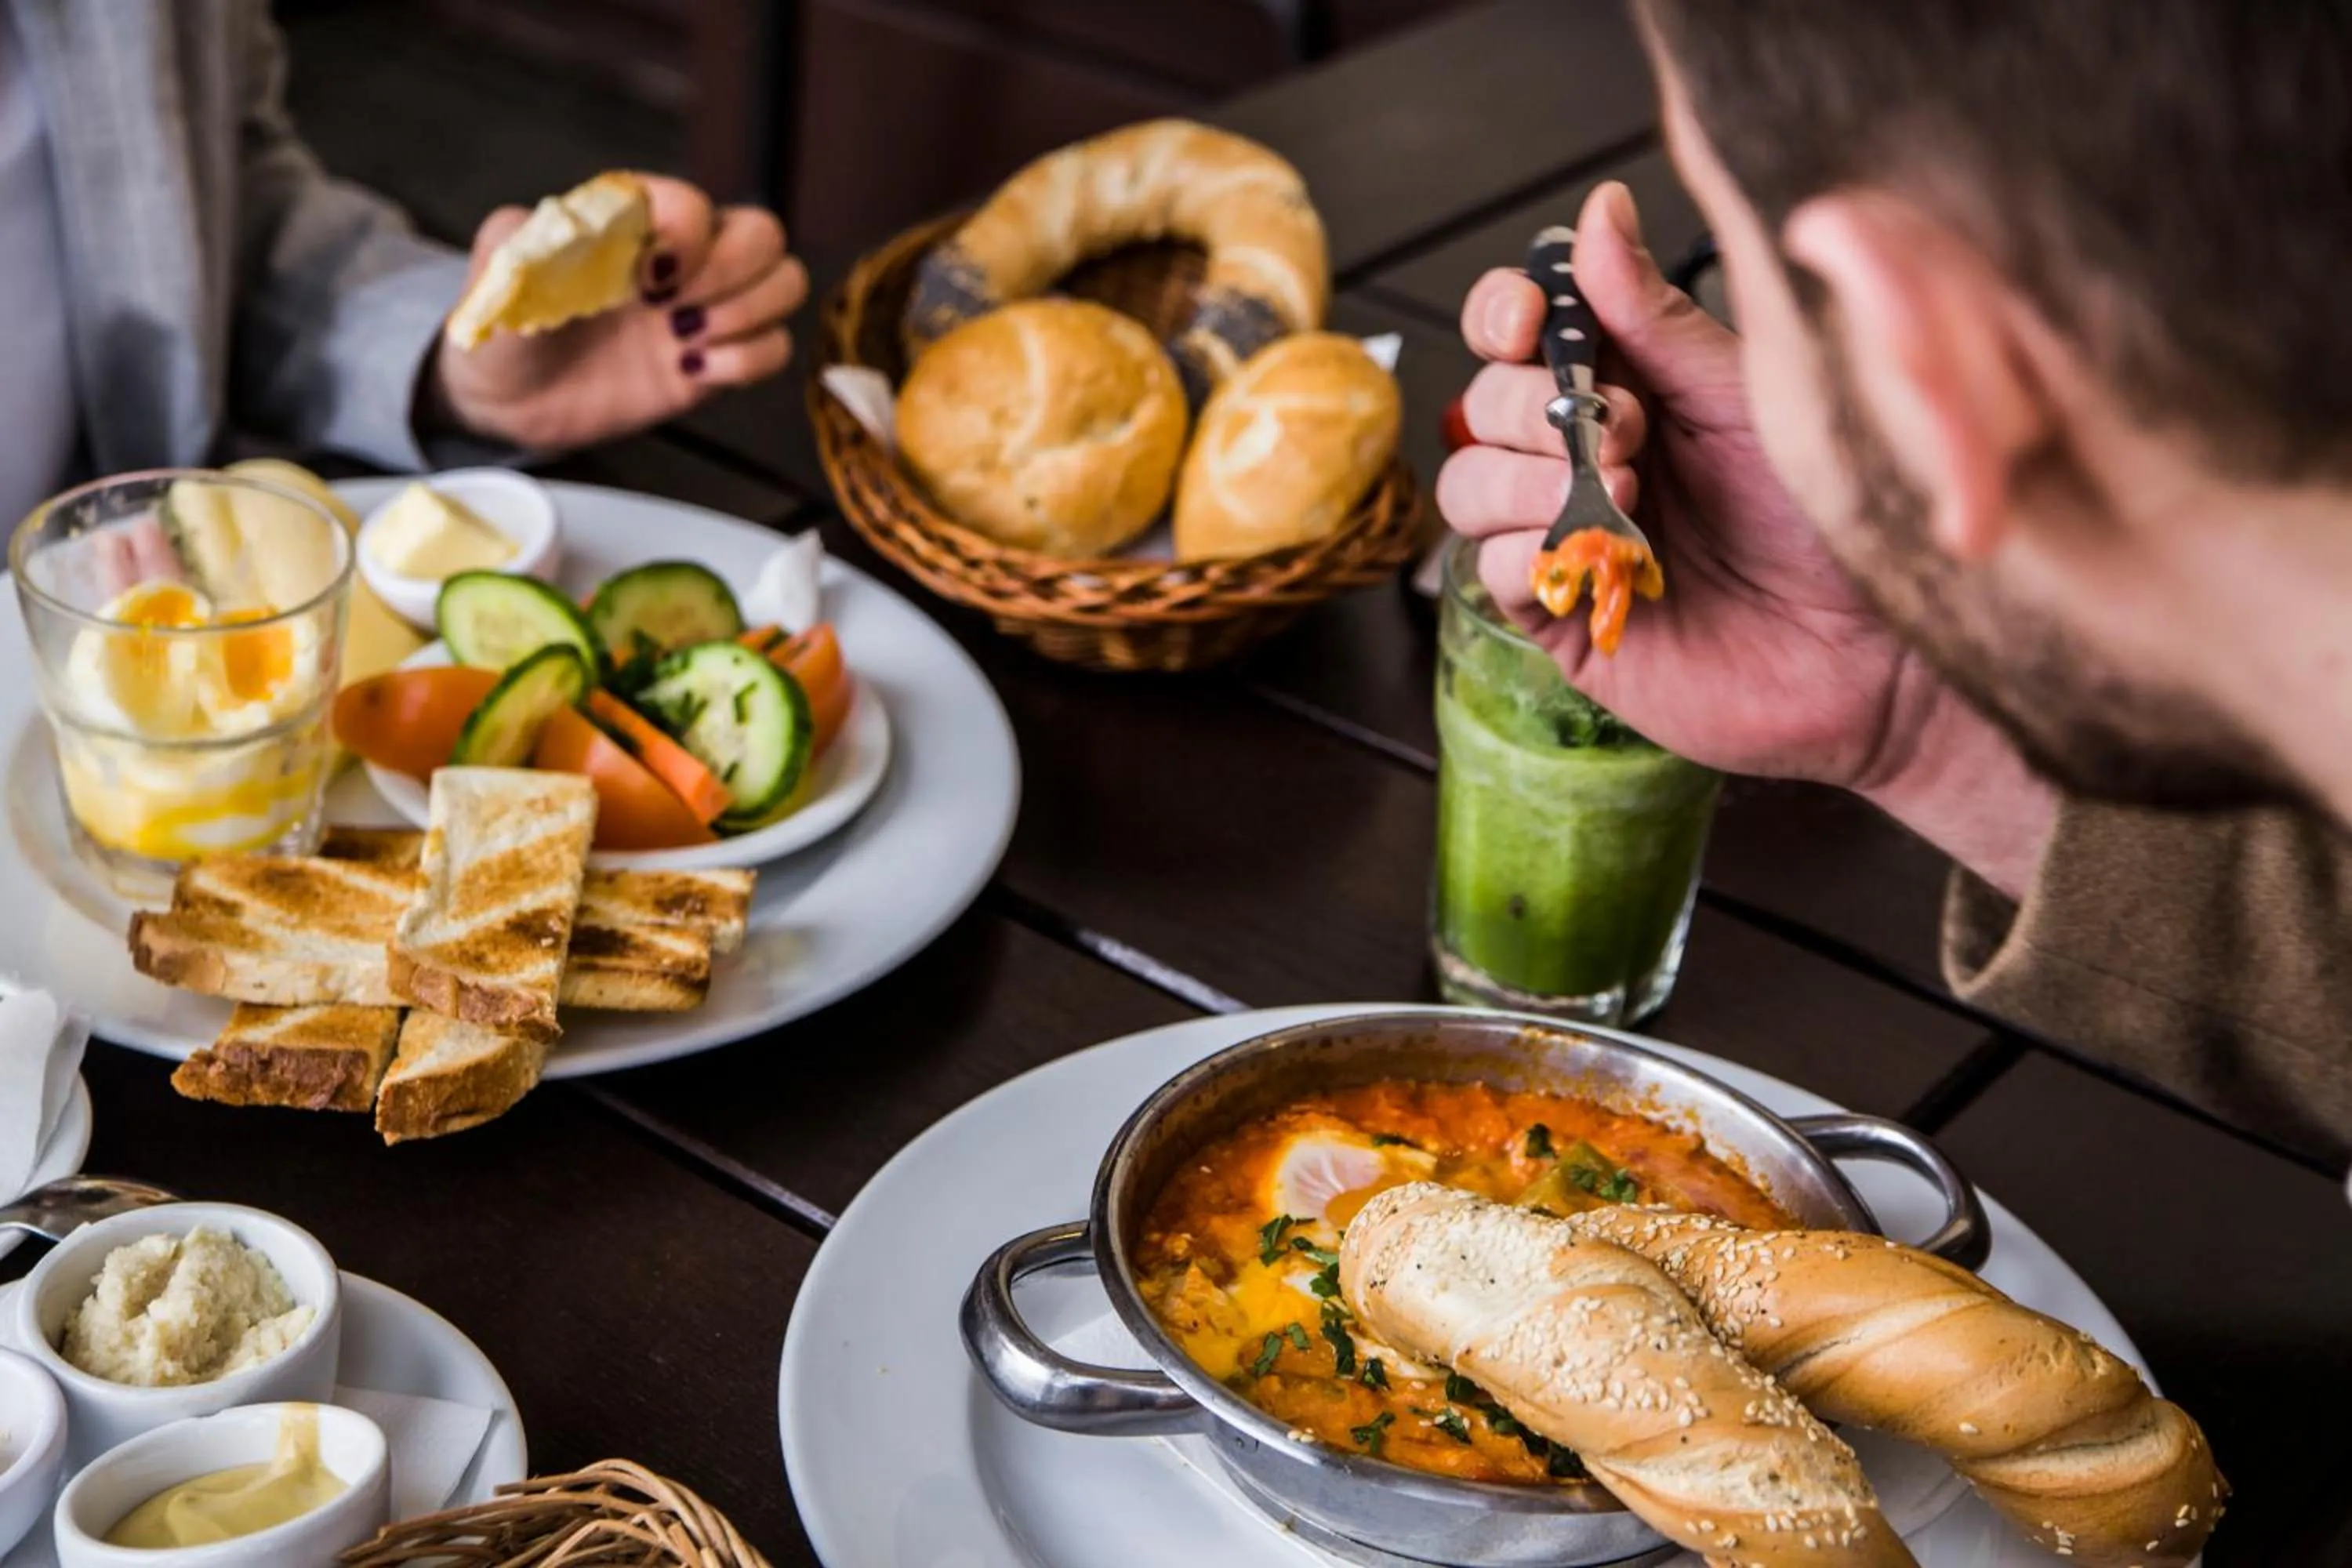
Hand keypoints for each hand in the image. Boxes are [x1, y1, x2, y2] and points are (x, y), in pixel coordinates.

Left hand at [428, 175, 808, 452]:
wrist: (508, 402)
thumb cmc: (503, 328)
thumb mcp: (498, 273)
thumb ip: (534, 240)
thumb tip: (580, 229)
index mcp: (633, 219)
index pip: (694, 202)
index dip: (687, 234)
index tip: (644, 277)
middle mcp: (682, 257)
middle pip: (764, 233)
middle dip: (733, 271)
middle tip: (674, 308)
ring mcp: (705, 309)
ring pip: (786, 284)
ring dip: (749, 313)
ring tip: (685, 340)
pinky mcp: (716, 361)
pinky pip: (775, 350)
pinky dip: (745, 362)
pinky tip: (690, 372)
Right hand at [1437, 181, 2055, 893]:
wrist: (1877, 647)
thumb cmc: (1834, 515)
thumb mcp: (1745, 394)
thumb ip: (1657, 315)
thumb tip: (1599, 211)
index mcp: (1623, 386)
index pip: (1515, 333)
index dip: (1503, 314)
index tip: (1530, 318)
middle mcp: (1581, 457)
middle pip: (1478, 405)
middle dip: (1530, 408)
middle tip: (1625, 430)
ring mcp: (1565, 538)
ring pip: (1466, 486)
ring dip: (1523, 480)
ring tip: (1617, 495)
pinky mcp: (1565, 618)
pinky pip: (1491, 575)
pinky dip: (1525, 555)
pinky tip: (1594, 554)